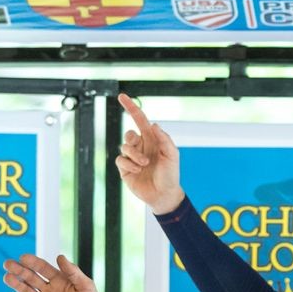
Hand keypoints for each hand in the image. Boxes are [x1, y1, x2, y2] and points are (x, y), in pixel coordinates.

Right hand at [3, 254, 114, 291]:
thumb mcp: (87, 287)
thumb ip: (74, 273)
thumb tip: (60, 256)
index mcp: (60, 280)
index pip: (43, 269)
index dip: (33, 262)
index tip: (23, 257)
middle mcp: (49, 290)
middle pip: (31, 278)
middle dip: (19, 270)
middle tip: (8, 264)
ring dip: (16, 285)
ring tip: (7, 277)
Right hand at [115, 93, 185, 214]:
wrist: (164, 195)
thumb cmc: (171, 175)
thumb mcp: (172, 155)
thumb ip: (164, 139)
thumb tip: (153, 124)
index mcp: (152, 140)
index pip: (139, 120)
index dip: (131, 108)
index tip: (122, 96)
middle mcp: (141, 146)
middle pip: (129, 133)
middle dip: (132, 138)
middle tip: (143, 151)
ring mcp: (132, 157)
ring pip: (124, 146)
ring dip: (134, 154)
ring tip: (144, 164)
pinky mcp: (125, 168)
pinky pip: (120, 159)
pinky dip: (129, 164)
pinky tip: (138, 170)